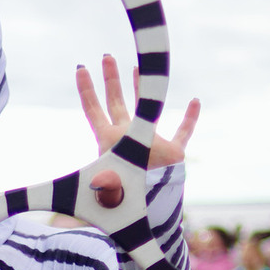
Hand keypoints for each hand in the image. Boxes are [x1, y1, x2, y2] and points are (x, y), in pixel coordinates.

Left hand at [78, 54, 199, 207]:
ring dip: (142, 87)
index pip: (93, 110)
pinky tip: (195, 102)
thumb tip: (75, 204)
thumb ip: (90, 188)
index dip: (86, 90)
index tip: (80, 68)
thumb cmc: (122, 202)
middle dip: (110, 79)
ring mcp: (150, 144)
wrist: (152, 212)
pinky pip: (183, 133)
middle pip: (115, 102)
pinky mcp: (173, 154)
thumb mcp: (99, 193)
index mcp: (109, 142)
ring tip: (137, 65)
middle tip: (106, 57)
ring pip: (147, 107)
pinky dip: (190, 119)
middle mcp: (128, 138)